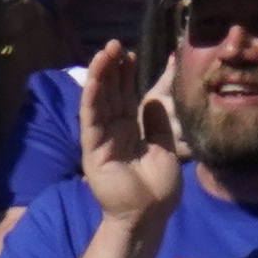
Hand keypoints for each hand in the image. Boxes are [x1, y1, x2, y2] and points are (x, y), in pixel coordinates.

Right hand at [74, 37, 184, 220]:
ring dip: (101, 76)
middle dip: (112, 68)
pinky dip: (93, 97)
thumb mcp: (166, 148)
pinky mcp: (93, 149)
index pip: (124, 97)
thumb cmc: (158, 187)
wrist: (150, 214)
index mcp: (129, 131)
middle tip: (115, 43)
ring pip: (99, 101)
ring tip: (105, 51)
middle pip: (111, 94)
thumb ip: (157, 124)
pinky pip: (91, 119)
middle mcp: (112, 131)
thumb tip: (153, 100)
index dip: (126, 75)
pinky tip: (96, 78)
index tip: (129, 54)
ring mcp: (101, 139)